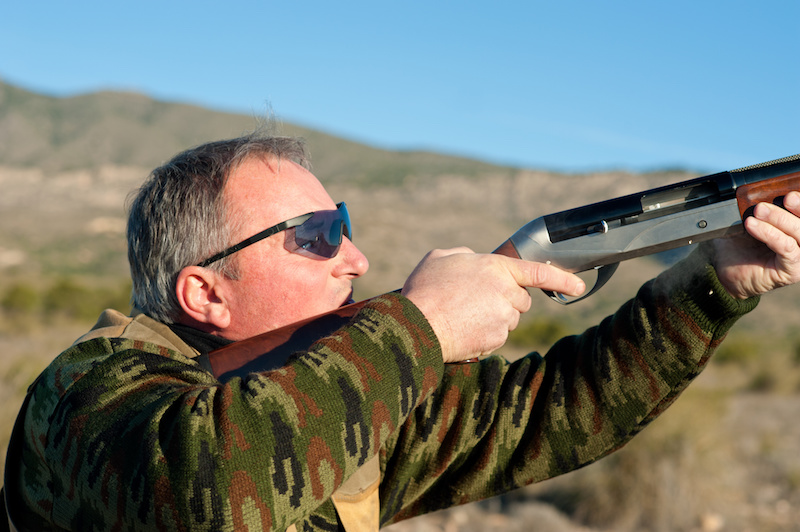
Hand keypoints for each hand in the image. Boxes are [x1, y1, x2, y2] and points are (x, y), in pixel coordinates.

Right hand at [402, 247, 584, 362]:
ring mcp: (503, 319)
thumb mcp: (440, 258)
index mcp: (496, 268)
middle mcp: (506, 292)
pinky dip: (484, 335)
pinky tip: (463, 329)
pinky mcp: (496, 340)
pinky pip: (497, 337)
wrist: (416, 325)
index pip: (539, 272)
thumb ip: (464, 255)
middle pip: (521, 300)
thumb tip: (473, 260)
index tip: (579, 286)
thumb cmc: (424, 289)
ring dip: (493, 318)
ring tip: (463, 315)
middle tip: (476, 301)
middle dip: (505, 300)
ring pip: (509, 319)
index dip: (562, 279)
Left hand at [713, 191, 799, 298]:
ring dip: (780, 218)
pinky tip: (752, 225)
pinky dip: (770, 233)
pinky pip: (787, 247)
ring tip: (758, 211)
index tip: (791, 193)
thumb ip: (762, 209)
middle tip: (781, 198)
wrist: (726, 270)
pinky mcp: (793, 270)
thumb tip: (761, 192)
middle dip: (797, 206)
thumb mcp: (751, 221)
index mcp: (797, 229)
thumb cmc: (740, 245)